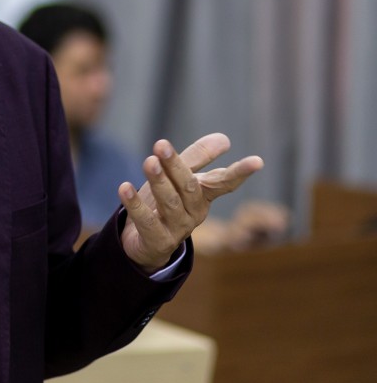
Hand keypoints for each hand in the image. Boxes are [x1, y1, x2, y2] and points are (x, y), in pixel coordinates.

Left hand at [118, 133, 263, 271]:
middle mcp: (194, 213)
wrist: (141, 243)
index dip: (240, 172)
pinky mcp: (158, 241)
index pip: (224, 182)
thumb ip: (196, 159)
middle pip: (189, 187)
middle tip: (161, 145)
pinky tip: (124, 187)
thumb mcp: (177, 179)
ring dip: (158, 181)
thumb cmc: (162, 205)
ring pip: (169, 203)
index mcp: (203, 196)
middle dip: (176, 166)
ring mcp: (178, 229)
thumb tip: (224, 139)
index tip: (258, 161)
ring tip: (148, 161)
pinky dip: (134, 203)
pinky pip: (146, 221)